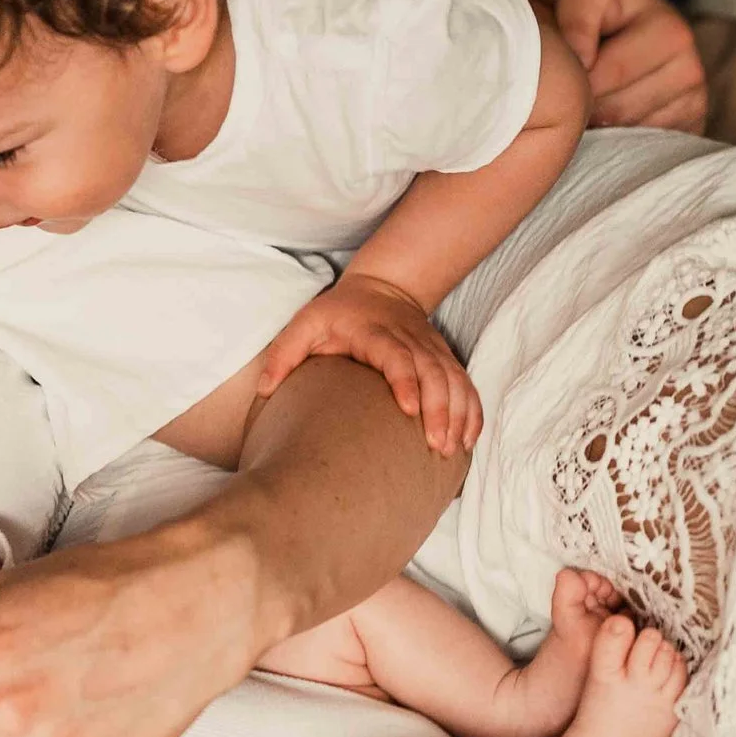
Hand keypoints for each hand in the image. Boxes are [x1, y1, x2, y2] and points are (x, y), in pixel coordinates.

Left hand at [256, 272, 478, 453]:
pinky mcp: (444, 359)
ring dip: (458, 414)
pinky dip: (471, 410)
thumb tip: (263, 390)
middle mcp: (410, 340)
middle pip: (434, 373)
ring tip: (452, 449)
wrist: (384, 287)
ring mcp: (432, 350)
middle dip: (439, 409)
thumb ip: (284, 353)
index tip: (408, 409)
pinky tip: (469, 439)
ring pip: (454, 380)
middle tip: (436, 445)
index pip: (396, 356)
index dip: (405, 380)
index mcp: (376, 332)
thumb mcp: (305, 323)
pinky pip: (465, 385)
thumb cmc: (339, 312)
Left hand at [555, 0, 707, 132]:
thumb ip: (577, 19)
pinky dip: (620, 137)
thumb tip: (583, 61)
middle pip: (618, 111)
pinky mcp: (690, 127)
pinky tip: (609, 115)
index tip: (564, 66)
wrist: (621, 15)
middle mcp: (692, 70)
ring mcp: (695, 103)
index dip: (574, 79)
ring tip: (590, 97)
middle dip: (586, 104)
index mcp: (672, 34)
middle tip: (572, 87)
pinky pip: (644, 147)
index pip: (606, 78)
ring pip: (629, 133)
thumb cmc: (598, 5)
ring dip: (601, 123)